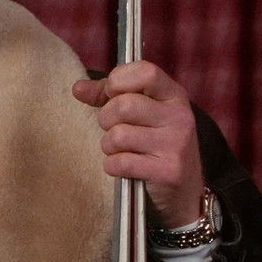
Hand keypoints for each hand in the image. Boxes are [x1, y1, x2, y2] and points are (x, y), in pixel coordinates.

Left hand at [71, 61, 204, 228]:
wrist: (184, 190)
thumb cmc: (153, 143)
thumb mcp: (139, 113)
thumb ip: (108, 96)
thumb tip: (77, 88)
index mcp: (173, 95)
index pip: (145, 71)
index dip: (118, 81)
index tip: (112, 95)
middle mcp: (180, 116)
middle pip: (123, 105)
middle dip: (106, 119)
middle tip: (114, 129)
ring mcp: (176, 144)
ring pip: (118, 135)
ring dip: (109, 145)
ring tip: (122, 150)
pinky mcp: (168, 171)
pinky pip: (120, 162)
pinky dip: (113, 166)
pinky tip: (126, 167)